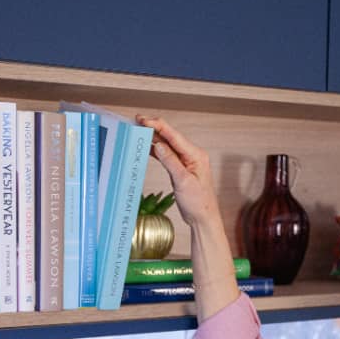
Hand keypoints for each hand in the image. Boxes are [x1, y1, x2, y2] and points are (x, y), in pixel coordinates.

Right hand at [136, 115, 221, 230]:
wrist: (203, 218)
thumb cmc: (198, 203)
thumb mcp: (183, 181)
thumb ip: (170, 161)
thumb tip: (158, 144)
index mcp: (195, 155)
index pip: (173, 135)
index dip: (157, 125)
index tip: (143, 120)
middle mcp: (192, 155)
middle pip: (170, 136)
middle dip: (153, 128)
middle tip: (136, 122)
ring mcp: (186, 161)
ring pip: (167, 145)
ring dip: (153, 137)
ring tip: (138, 130)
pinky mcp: (181, 168)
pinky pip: (167, 155)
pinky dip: (156, 150)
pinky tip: (146, 146)